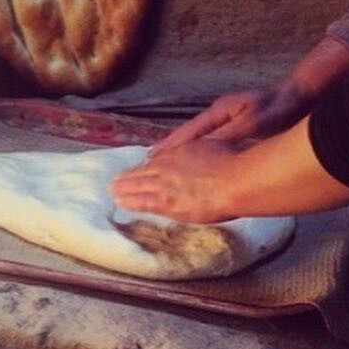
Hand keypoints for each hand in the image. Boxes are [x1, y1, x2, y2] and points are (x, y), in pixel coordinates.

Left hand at [110, 137, 241, 223]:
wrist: (235, 182)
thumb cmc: (231, 162)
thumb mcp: (212, 144)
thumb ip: (198, 146)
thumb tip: (195, 148)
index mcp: (179, 152)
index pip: (157, 160)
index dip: (146, 166)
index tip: (138, 168)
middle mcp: (169, 167)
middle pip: (144, 173)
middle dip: (129, 178)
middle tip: (114, 182)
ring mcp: (167, 186)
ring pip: (140, 187)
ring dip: (125, 190)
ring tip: (113, 193)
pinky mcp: (170, 205)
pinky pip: (145, 203)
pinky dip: (132, 202)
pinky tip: (122, 204)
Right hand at [146, 83, 309, 156]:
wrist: (300, 94)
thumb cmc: (278, 108)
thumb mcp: (254, 122)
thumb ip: (230, 134)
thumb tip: (204, 148)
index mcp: (220, 112)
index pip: (190, 131)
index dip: (172, 145)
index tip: (153, 156)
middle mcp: (219, 113)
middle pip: (189, 133)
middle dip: (170, 147)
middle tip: (149, 159)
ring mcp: (227, 117)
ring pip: (198, 136)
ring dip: (182, 148)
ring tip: (164, 159)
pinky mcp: (237, 122)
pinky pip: (211, 138)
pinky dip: (198, 148)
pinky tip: (195, 157)